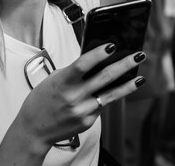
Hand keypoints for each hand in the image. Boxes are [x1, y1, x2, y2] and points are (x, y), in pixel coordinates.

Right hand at [15, 44, 145, 147]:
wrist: (35, 129)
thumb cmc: (42, 100)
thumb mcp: (53, 80)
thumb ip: (73, 72)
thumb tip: (96, 60)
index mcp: (62, 82)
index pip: (83, 65)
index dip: (99, 54)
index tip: (112, 46)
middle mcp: (73, 97)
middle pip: (104, 78)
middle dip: (124, 65)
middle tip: (137, 56)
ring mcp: (82, 111)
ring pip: (110, 94)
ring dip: (127, 84)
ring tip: (139, 76)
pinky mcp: (88, 121)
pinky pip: (102, 105)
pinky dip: (109, 96)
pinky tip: (117, 90)